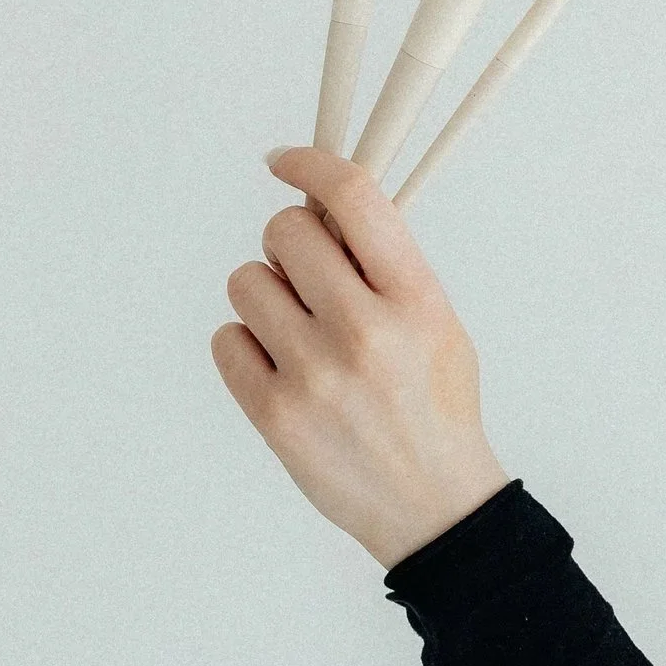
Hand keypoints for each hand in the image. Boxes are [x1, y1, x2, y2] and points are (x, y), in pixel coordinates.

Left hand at [212, 146, 511, 568]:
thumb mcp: (439, 322)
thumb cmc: (435, 405)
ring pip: (246, 281)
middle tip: (308, 276)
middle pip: (285, 231)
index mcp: (415, 299)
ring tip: (298, 331)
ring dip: (265, 295)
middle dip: (290, 243)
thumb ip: (386, 265)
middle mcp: (364, 330)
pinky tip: (280, 368)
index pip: (352, 197)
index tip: (284, 160)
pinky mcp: (274, 414)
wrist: (433, 504)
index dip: (309, 163)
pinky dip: (245, 345)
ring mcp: (314, 374)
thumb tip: (320, 207)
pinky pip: (226, 339)